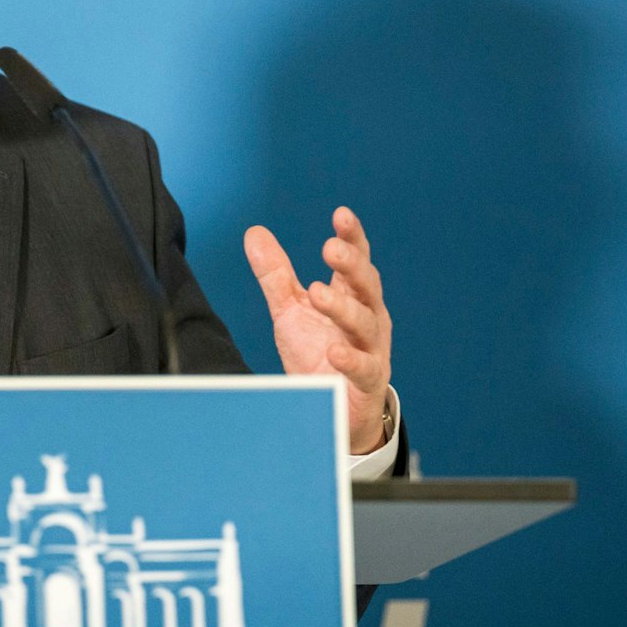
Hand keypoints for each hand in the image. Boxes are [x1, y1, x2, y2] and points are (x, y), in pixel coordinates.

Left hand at [244, 207, 392, 453]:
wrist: (333, 411)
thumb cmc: (317, 354)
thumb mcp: (292, 310)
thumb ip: (276, 275)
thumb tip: (254, 232)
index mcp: (352, 296)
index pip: (356, 261)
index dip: (352, 238)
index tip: (341, 215)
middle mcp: (368, 318)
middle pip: (367, 285)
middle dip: (352, 265)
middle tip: (330, 248)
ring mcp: (371, 349)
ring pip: (366, 323)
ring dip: (344, 308)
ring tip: (318, 293)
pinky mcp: (367, 381)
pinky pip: (364, 368)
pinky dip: (351, 359)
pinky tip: (333, 352)